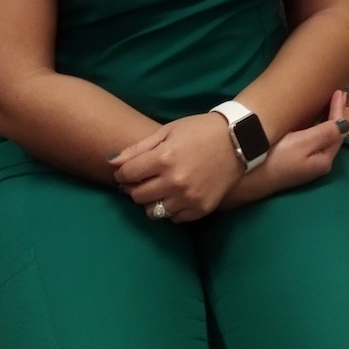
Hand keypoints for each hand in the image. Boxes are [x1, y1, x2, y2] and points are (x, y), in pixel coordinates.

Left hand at [110, 113, 244, 221]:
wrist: (236, 140)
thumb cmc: (198, 130)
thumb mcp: (167, 131)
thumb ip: (138, 148)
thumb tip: (111, 163)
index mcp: (164, 158)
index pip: (127, 175)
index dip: (121, 174)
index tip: (125, 172)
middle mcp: (175, 182)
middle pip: (137, 196)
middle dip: (134, 188)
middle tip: (141, 180)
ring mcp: (189, 198)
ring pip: (153, 211)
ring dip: (150, 201)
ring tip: (158, 188)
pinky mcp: (201, 209)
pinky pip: (174, 218)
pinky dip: (170, 209)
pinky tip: (175, 195)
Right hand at [262, 90, 348, 194]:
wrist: (246, 179)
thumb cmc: (275, 158)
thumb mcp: (302, 143)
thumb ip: (325, 133)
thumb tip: (346, 124)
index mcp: (323, 159)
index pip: (338, 132)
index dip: (339, 110)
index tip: (339, 91)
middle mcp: (318, 163)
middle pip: (332, 135)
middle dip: (336, 115)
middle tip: (338, 94)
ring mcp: (305, 163)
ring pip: (322, 137)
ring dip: (326, 120)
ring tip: (328, 103)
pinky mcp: (293, 161)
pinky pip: (311, 140)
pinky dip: (315, 126)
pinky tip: (311, 120)